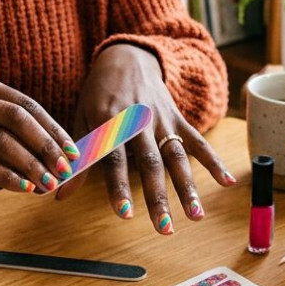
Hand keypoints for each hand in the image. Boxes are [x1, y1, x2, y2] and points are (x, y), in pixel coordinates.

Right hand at [0, 74, 77, 193]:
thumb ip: (17, 131)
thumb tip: (60, 156)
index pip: (26, 104)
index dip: (52, 129)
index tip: (72, 151)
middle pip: (15, 119)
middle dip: (45, 146)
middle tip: (64, 170)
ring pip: (0, 142)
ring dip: (29, 165)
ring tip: (48, 184)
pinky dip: (7, 177)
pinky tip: (24, 188)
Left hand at [58, 44, 234, 233]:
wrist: (127, 57)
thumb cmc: (98, 95)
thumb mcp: (82, 121)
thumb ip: (77, 160)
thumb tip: (57, 195)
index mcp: (109, 122)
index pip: (114, 159)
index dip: (119, 186)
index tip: (125, 214)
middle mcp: (138, 122)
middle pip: (150, 164)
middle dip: (158, 198)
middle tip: (164, 228)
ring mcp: (162, 120)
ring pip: (177, 157)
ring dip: (188, 188)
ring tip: (196, 216)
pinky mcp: (179, 119)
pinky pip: (198, 142)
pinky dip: (213, 162)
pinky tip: (227, 183)